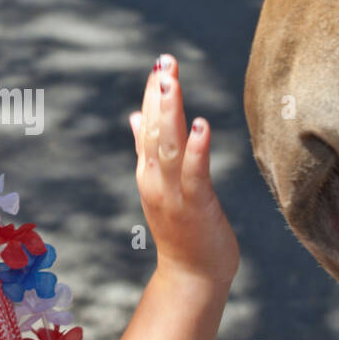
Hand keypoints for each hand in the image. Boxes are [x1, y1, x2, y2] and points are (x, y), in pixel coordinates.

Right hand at [129, 54, 239, 284]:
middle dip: (159, 95)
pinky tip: (202, 125)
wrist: (191, 277)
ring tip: (171, 82)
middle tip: (164, 62)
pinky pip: (195, 174)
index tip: (158, 64)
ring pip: (169, 146)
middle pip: (155, 131)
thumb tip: (137, 117)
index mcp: (148, 173)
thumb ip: (147, 151)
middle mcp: (155, 180)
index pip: (148, 126)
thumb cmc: (184, 232)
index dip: (151, 95)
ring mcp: (172, 194)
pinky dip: (197, 149)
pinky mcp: (195, 206)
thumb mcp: (162, 186)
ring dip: (170, 113)